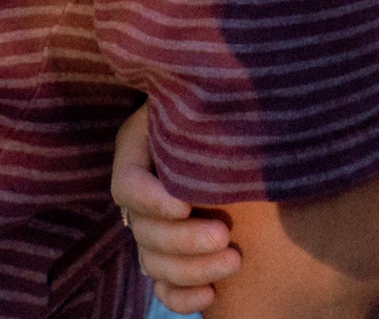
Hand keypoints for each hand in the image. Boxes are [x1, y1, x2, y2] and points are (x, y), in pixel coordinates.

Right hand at [112, 104, 237, 311]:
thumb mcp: (204, 92)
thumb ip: (204, 103)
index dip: (152, 201)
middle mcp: (141, 191)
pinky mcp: (171, 250)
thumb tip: (227, 109)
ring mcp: (153, 225)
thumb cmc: (223, 93)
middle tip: (225, 237)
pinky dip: (182, 296)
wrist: (240, 109)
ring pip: (153, 262)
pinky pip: (163, 285)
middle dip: (184, 241)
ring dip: (191, 269)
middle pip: (143, 231)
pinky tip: (212, 294)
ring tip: (234, 260)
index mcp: (137, 150)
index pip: (127, 184)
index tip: (187, 204)